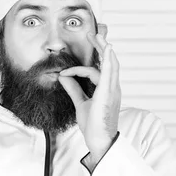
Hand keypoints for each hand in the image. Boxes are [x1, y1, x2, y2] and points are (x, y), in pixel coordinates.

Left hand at [58, 31, 120, 162]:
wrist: (100, 141)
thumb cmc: (93, 125)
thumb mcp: (80, 103)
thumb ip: (74, 89)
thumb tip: (63, 77)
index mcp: (106, 89)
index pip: (93, 72)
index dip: (77, 70)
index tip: (63, 73)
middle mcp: (112, 87)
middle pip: (108, 62)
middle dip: (100, 47)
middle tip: (92, 34)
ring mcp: (112, 90)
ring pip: (110, 63)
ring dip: (104, 48)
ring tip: (98, 36)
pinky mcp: (108, 93)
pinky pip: (109, 73)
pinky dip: (108, 59)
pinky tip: (107, 48)